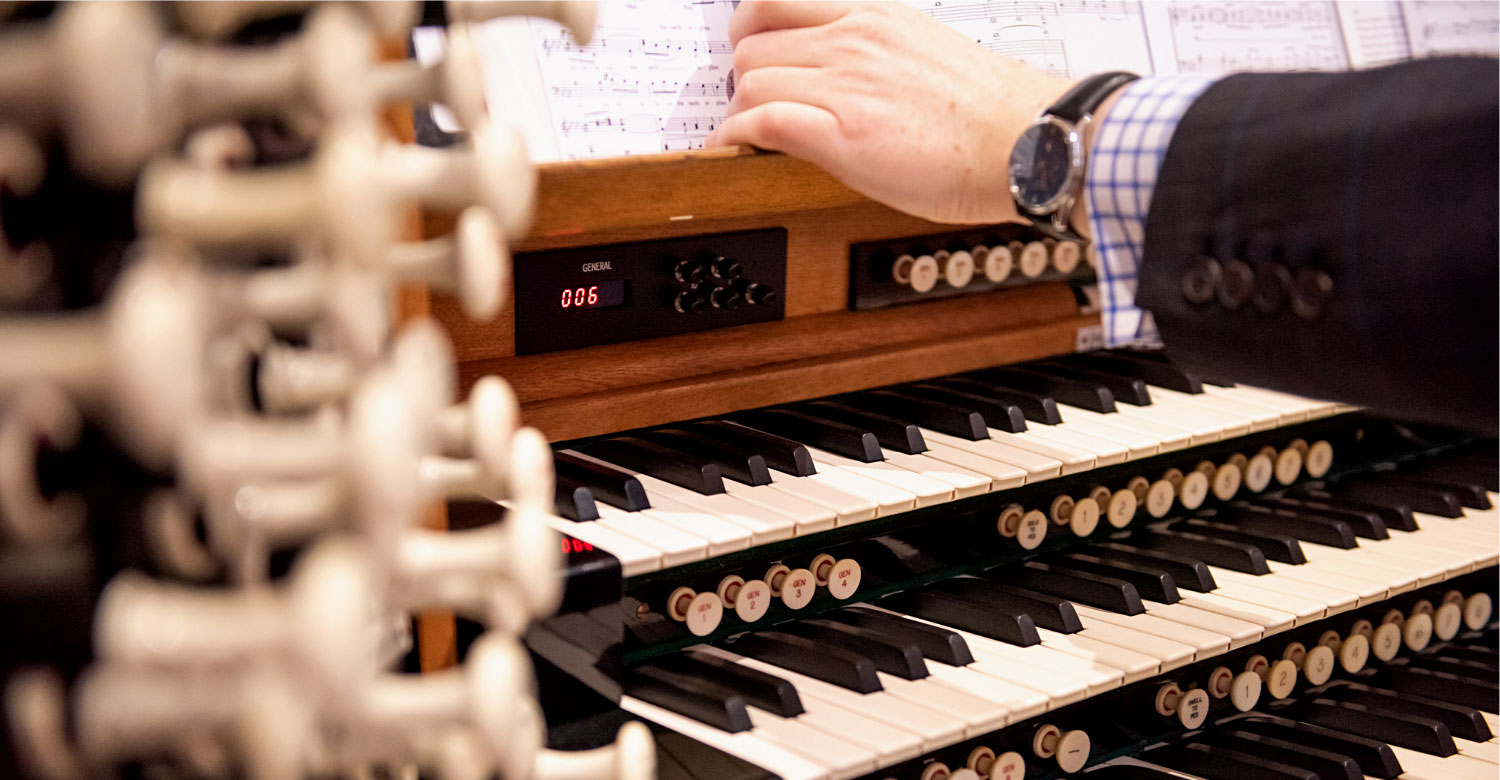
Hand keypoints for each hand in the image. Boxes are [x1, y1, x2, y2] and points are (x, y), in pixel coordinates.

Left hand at [705, 1, 1069, 223]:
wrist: (1030, 140)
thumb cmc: (994, 111)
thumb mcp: (926, 51)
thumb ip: (878, 53)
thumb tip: (849, 74)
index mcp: (874, 16)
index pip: (778, 0)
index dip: (750, 30)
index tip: (753, 52)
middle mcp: (853, 41)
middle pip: (753, 43)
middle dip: (742, 76)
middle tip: (752, 104)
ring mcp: (845, 85)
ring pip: (750, 80)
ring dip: (740, 110)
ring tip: (749, 134)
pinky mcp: (841, 134)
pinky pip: (759, 122)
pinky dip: (735, 135)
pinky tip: (736, 149)